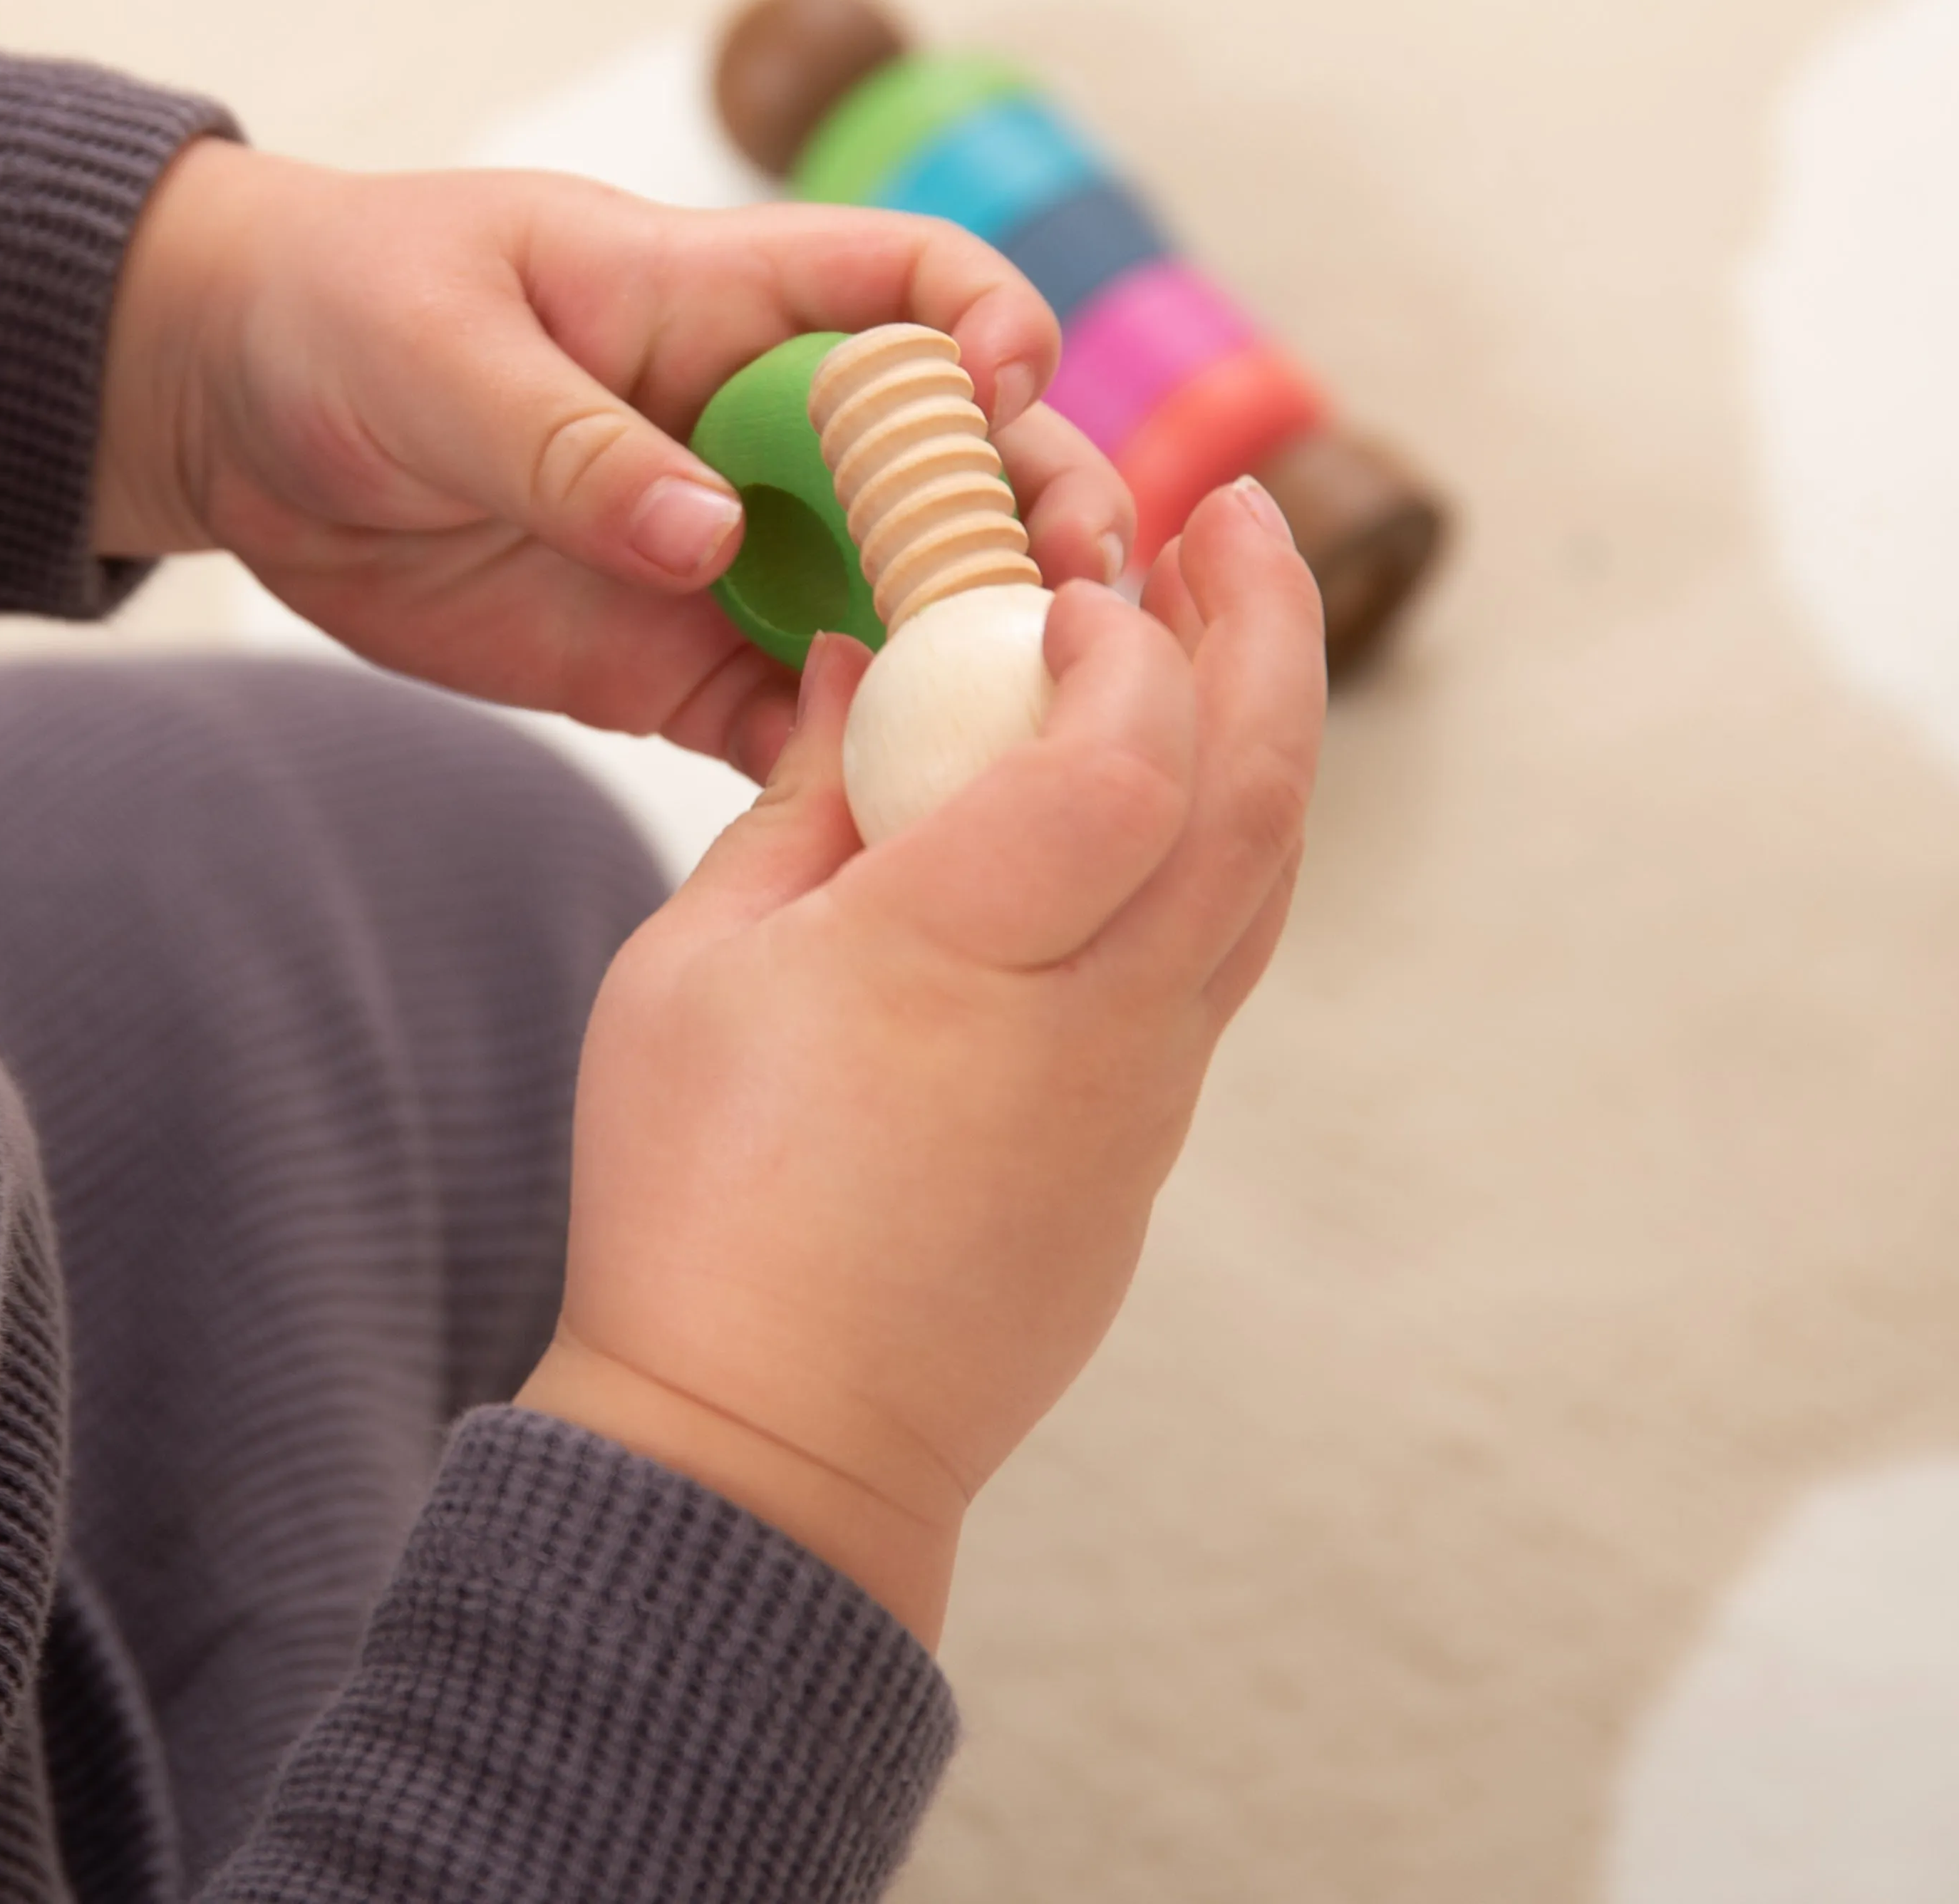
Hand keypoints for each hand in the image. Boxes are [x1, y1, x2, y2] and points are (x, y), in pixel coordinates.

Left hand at [93, 141, 1133, 773]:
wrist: (226, 413)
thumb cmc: (339, 311)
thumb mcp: (434, 348)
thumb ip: (571, 443)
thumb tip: (708, 536)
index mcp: (721, 299)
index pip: (913, 284)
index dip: (989, 324)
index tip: (1008, 389)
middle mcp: (760, 430)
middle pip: (957, 467)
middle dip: (1036, 521)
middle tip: (1078, 603)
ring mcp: (729, 554)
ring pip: (903, 609)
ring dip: (972, 664)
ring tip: (1028, 735)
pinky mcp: (671, 662)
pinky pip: (795, 723)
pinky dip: (851, 770)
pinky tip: (890, 821)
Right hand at [515, 476, 1324, 1644]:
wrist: (766, 1447)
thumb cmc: (694, 1200)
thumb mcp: (696, 964)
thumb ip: (800, 799)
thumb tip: (865, 666)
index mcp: (963, 956)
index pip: (1125, 755)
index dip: (1125, 642)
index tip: (1071, 575)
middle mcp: (1094, 1021)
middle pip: (1250, 796)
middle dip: (1264, 630)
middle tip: (1243, 512)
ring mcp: (1139, 1096)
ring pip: (1257, 879)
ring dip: (1262, 726)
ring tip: (1227, 615)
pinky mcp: (1140, 1151)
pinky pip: (1214, 959)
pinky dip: (1217, 836)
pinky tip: (1164, 785)